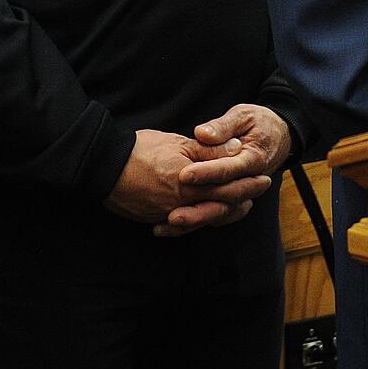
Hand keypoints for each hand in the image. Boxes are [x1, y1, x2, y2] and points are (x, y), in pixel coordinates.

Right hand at [105, 129, 268, 227]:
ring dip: (225, 212)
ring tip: (239, 207)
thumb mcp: (177, 142)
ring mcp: (170, 213)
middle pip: (221, 203)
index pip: (228, 184)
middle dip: (243, 197)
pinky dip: (198, 222)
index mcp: (191, 180)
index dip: (247, 182)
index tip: (263, 177)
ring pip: (206, 217)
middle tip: (258, 193)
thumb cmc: (140, 149)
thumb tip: (236, 149)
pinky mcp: (156, 218)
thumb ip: (208, 150)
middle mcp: (184, 201)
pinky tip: (205, 218)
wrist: (104, 167)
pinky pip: (183, 226)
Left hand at [156, 105, 291, 236]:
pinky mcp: (235, 198)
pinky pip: (219, 214)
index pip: (227, 169)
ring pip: (221, 212)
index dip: (206, 173)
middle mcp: (251, 181)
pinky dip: (198, 221)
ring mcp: (244, 192)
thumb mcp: (242, 116)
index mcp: (253, 159)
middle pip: (224, 198)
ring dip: (196, 219)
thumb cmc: (257, 122)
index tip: (183, 175)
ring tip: (169, 223)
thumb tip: (202, 134)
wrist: (277, 136)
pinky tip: (175, 227)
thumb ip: (222, 126)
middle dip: (198, 207)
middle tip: (172, 213)